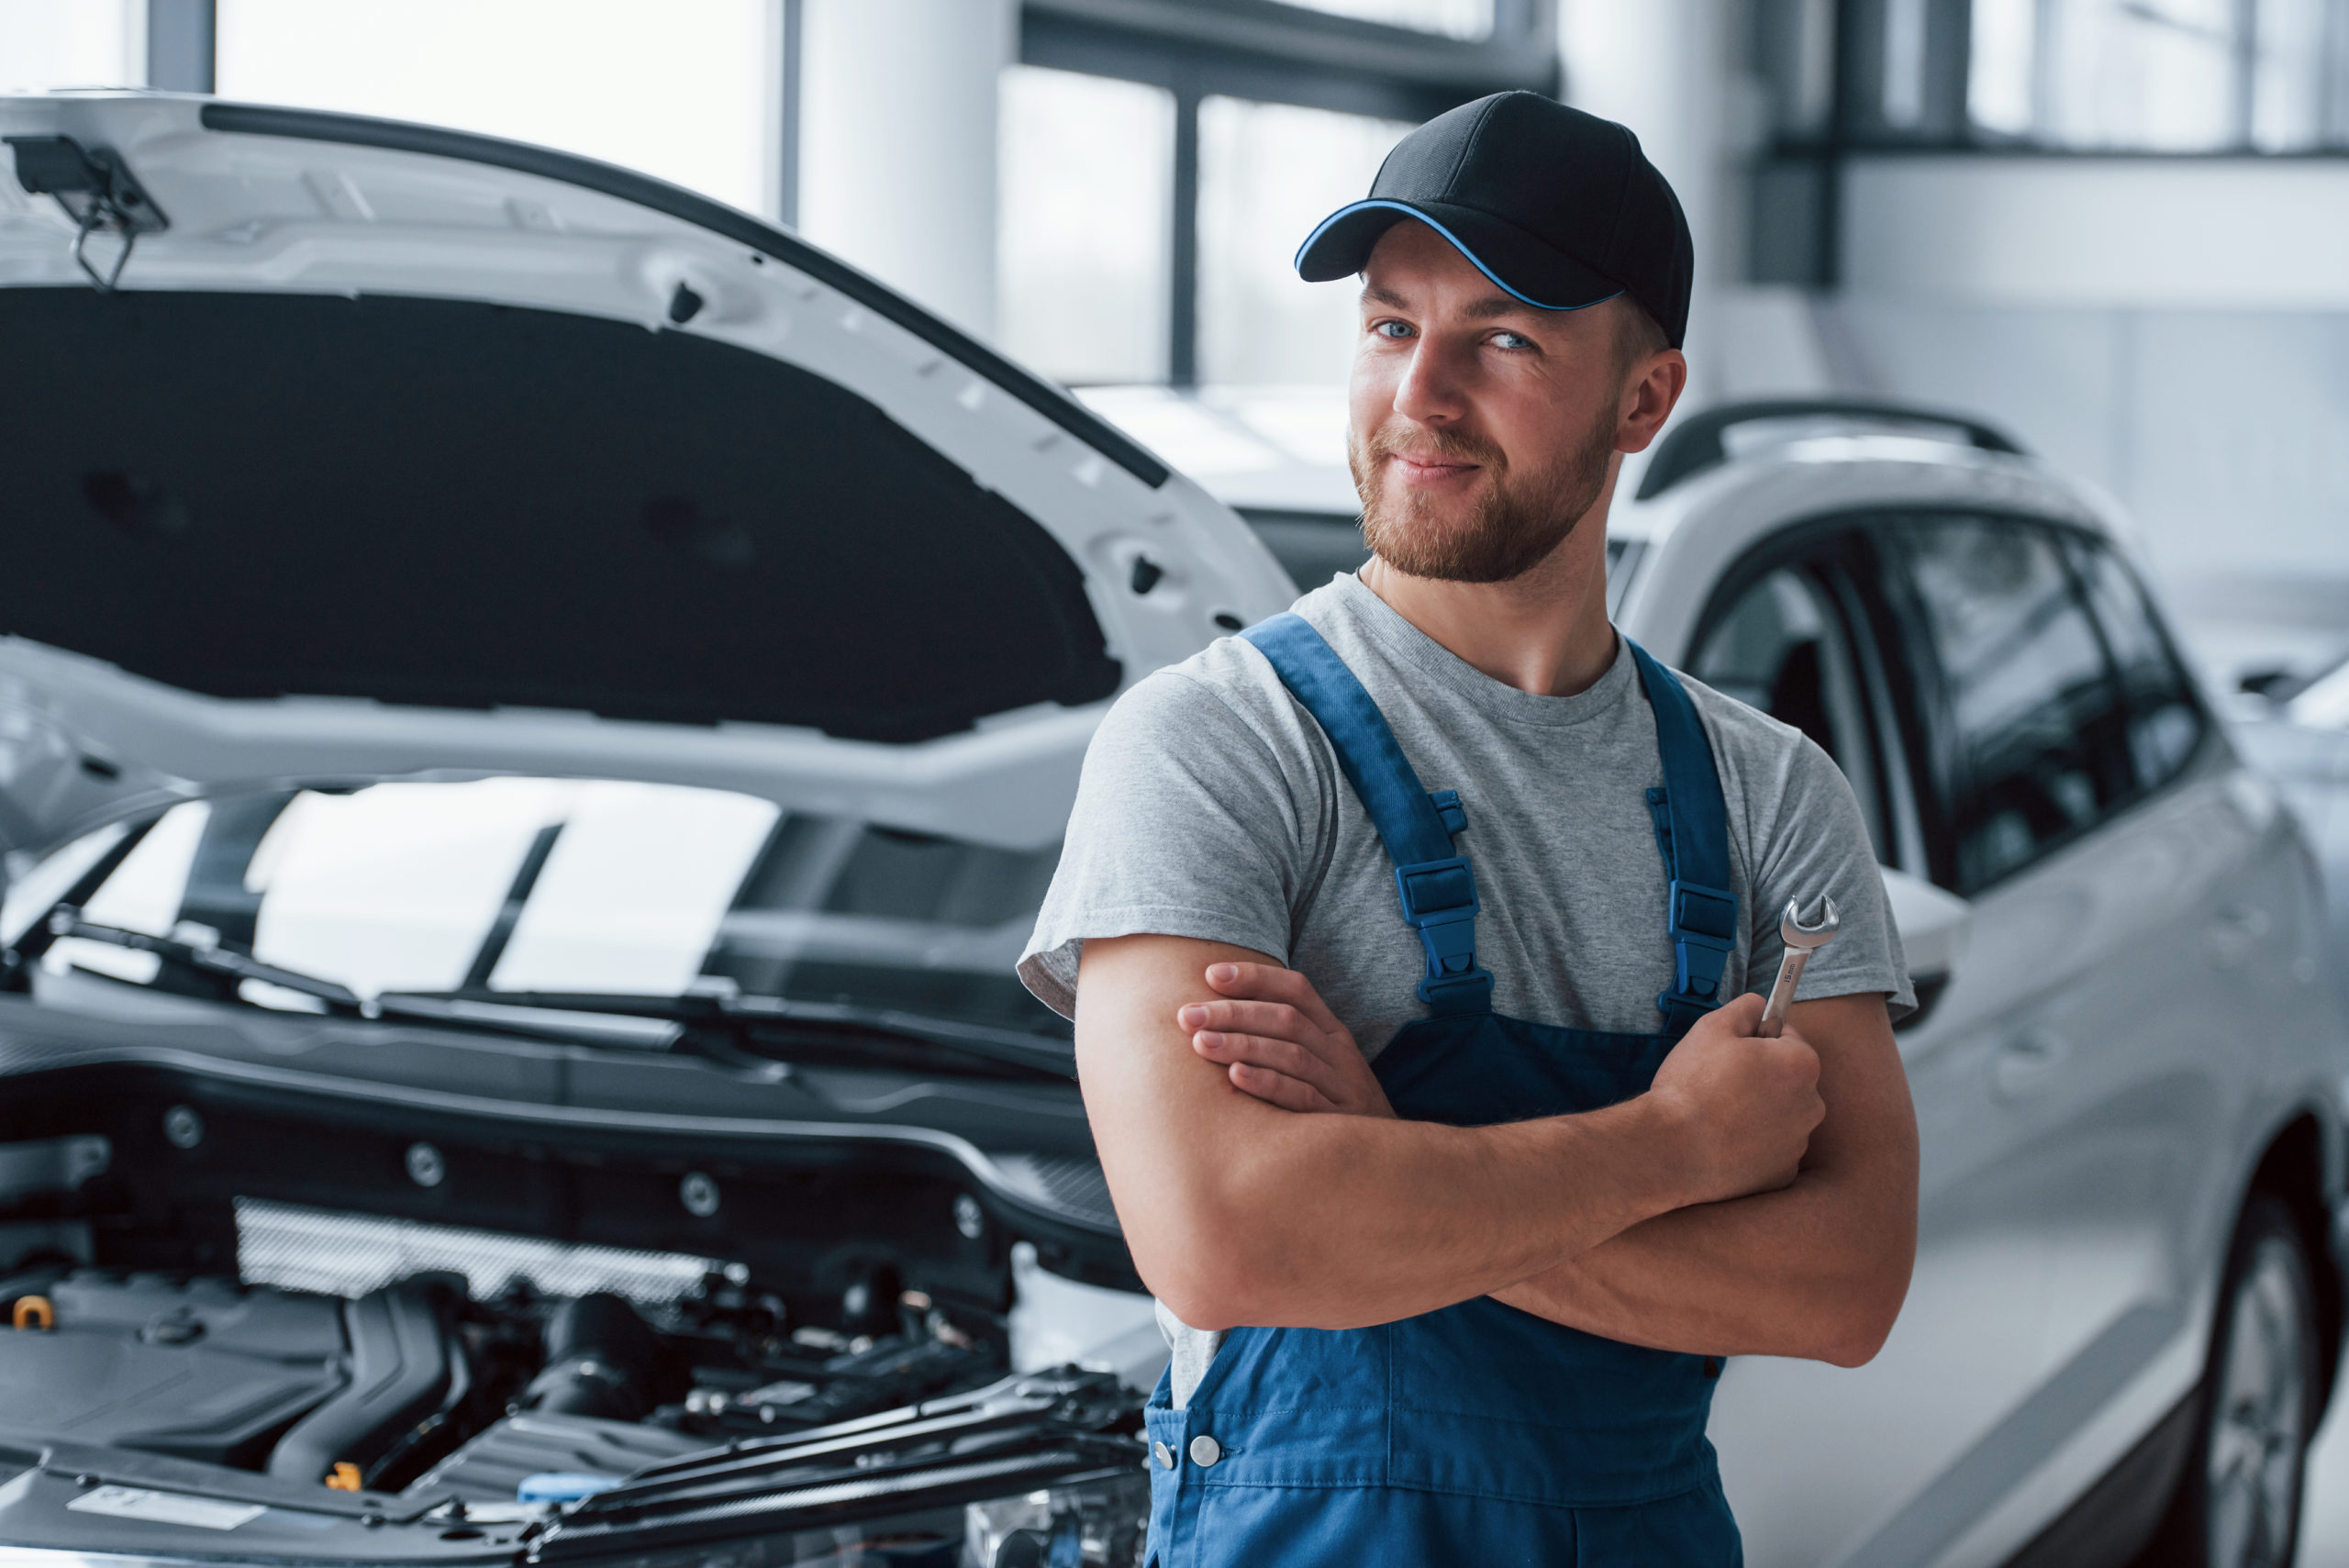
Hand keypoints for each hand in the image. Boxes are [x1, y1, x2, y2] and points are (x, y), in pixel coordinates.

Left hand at [1176, 961, 1395, 1117]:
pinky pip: (1302, 1097)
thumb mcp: (1318, 1065)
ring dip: (1243, 1044)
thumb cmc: (1333, 1105)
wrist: (1384, 1159)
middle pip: (1286, 1019)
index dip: (1255, 977)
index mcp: (1332, 1032)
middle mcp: (1339, 1053)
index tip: (1210, 973)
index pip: (1296, 990)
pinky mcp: (1339, 1122)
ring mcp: (1342, 1087)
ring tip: (1200, 1042)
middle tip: (1187, 1015)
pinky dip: (1268, 1083)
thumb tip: (1214, 1016)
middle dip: (1233, 1012)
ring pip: (1291, 1054)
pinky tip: (1235, 1076)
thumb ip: (1280, 1040)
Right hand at [1645, 992, 1824, 1205]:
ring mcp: (1799, 1143)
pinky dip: (1753, 1146)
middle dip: (1763, 1078)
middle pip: (1788, 1080)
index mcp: (1801, 1063)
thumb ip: (1745, 1008)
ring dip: (1758, 1112)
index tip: (1732, 1052)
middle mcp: (1811, 1104)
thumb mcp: (1712, 1027)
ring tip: (1718, 1114)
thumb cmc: (1692, 1085)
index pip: (1788, 1038)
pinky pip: (1772, 1151)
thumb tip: (1761, 1006)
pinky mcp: (1783, 1174)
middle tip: (1721, 1083)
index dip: (1757, 1040)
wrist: (1672, 1149)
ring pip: (1781, 1117)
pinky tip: (1723, 1142)